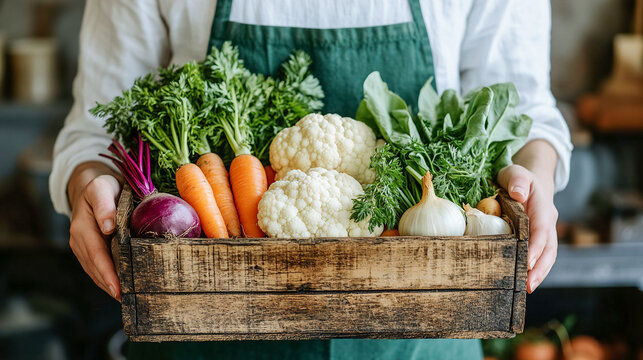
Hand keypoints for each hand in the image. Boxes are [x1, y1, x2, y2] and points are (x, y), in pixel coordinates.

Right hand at [68, 162, 121, 300]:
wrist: (92, 186)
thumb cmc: (102, 187)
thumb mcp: (102, 188)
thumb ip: (104, 206)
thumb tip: (108, 227)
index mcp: (82, 226)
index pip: (96, 254)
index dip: (107, 273)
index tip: (118, 288)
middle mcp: (79, 240)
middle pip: (95, 268)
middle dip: (110, 285)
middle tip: (129, 300)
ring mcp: (82, 247)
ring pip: (95, 271)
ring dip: (109, 285)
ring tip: (128, 298)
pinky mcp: (88, 250)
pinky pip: (97, 268)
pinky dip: (108, 279)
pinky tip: (122, 287)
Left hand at [498, 164, 557, 292]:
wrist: (529, 179)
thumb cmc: (517, 177)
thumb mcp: (515, 171)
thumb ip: (517, 179)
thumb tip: (519, 194)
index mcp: (542, 206)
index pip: (541, 228)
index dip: (536, 246)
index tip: (527, 262)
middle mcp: (548, 221)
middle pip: (550, 247)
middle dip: (540, 267)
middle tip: (529, 285)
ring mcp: (546, 231)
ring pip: (548, 255)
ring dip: (540, 272)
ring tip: (528, 288)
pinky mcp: (540, 239)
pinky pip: (541, 256)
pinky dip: (535, 269)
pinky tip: (524, 282)